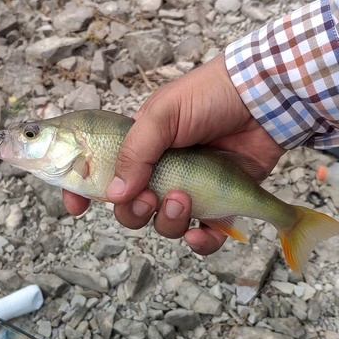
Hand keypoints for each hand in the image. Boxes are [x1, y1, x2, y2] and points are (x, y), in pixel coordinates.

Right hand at [63, 56, 284, 254]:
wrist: (261, 98)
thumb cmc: (208, 96)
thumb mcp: (163, 114)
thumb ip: (136, 152)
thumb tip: (115, 194)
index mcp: (139, 148)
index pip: (101, 175)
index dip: (84, 193)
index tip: (77, 207)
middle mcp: (160, 172)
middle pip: (132, 210)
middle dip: (135, 212)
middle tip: (150, 197)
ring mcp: (190, 189)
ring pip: (165, 226)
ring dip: (169, 222)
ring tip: (185, 200)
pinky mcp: (219, 202)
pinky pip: (204, 237)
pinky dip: (200, 243)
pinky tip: (200, 233)